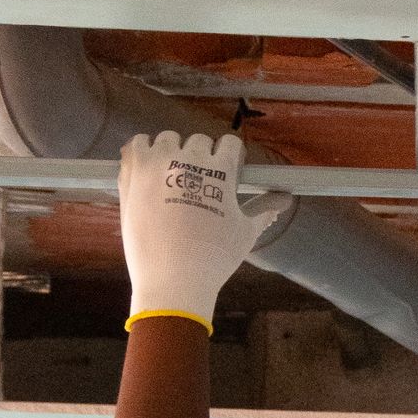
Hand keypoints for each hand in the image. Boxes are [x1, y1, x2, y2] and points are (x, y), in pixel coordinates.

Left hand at [117, 132, 285, 333]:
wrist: (172, 278)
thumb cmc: (214, 258)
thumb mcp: (245, 233)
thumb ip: (263, 210)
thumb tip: (285, 200)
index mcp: (220, 169)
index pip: (228, 142)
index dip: (228, 157)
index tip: (224, 173)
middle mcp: (189, 158)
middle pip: (198, 140)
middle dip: (200, 157)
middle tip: (197, 184)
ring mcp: (157, 163)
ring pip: (167, 139)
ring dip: (171, 152)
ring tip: (171, 178)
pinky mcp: (132, 173)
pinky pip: (136, 144)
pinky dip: (142, 151)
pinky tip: (148, 169)